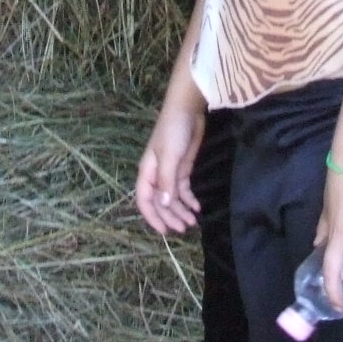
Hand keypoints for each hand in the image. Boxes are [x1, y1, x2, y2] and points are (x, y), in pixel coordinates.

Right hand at [134, 98, 205, 235]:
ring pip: (173, 198)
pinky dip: (189, 200)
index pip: (145, 201)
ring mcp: (170, 172)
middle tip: (185, 228)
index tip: (165, 231)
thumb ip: (166, 181)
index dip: (153, 217)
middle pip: (161, 202)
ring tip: (193, 222)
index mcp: (147, 172)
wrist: (187, 110)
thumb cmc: (173, 130)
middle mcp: (157, 175)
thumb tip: (164, 205)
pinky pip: (183, 189)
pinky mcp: (182, 168)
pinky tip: (197, 207)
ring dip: (181, 210)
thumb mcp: (169, 156)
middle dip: (171, 217)